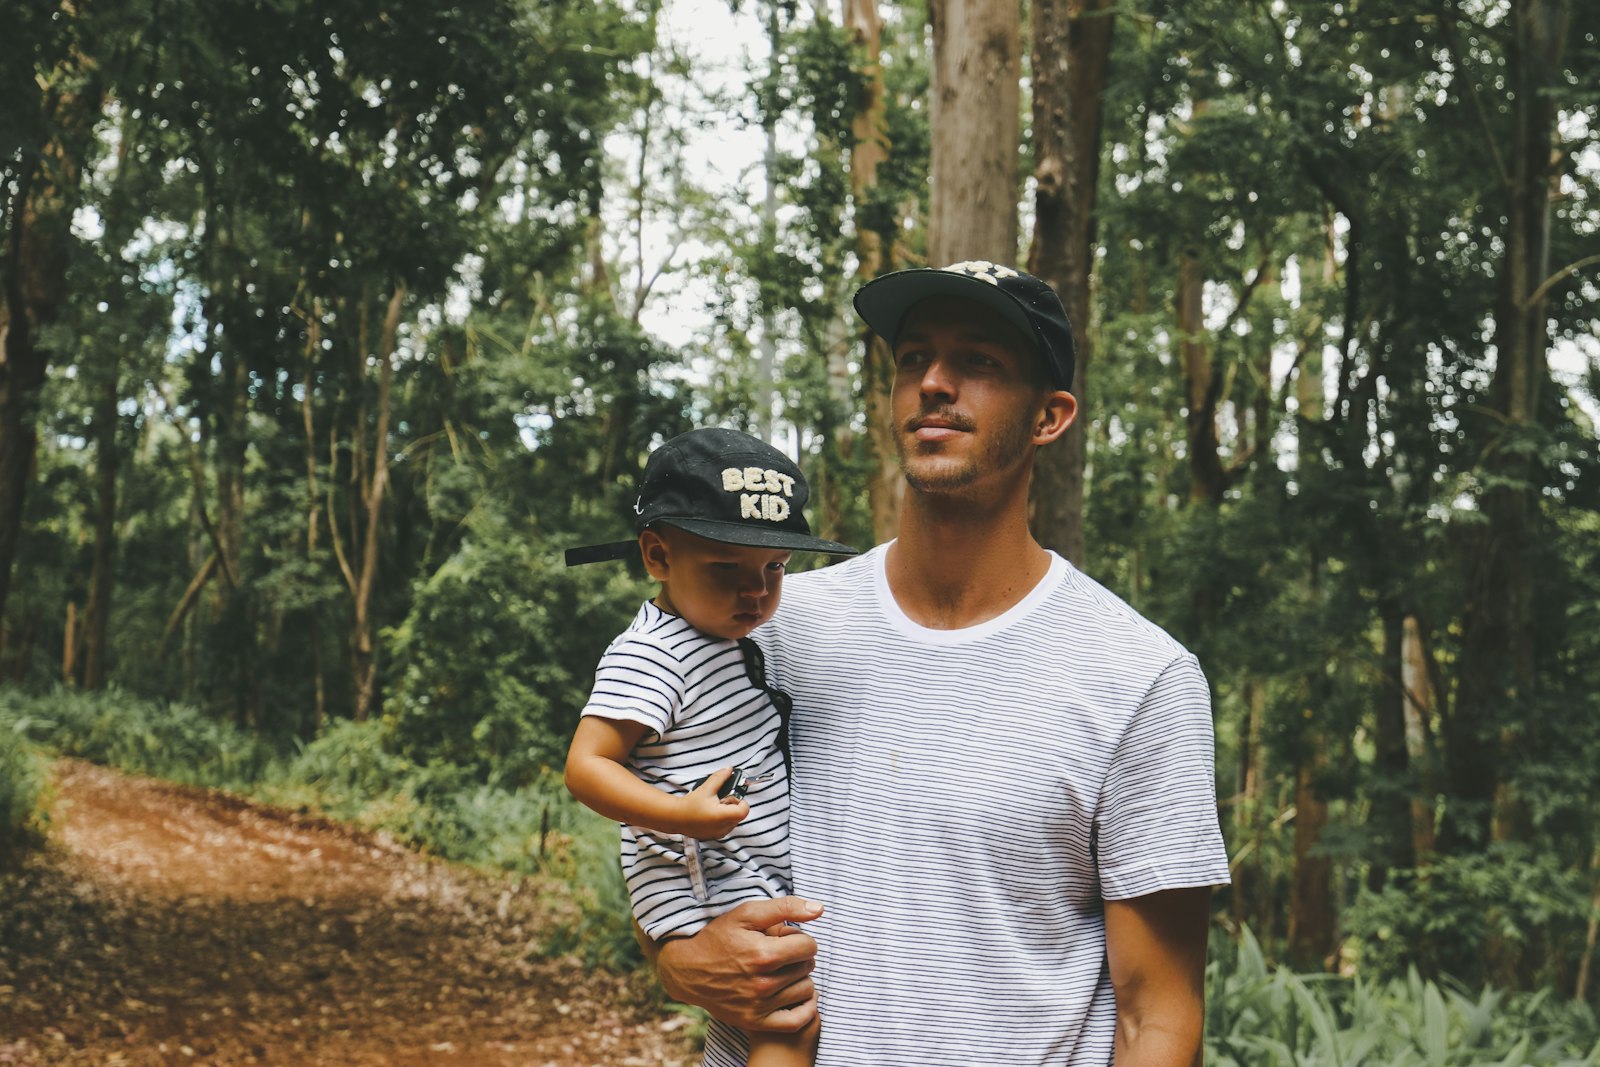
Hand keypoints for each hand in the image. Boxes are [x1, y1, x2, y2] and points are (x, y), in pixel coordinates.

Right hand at [656, 896, 823, 1031]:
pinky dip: (805, 1008)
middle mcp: (763, 983)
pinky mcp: (755, 1022)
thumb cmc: (718, 938)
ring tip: (782, 971)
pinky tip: (795, 994)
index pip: (809, 946)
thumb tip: (819, 909)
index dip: (799, 937)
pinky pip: (797, 1020)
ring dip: (799, 978)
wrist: (688, 970)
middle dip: (799, 956)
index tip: (785, 937)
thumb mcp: (746, 913)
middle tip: (780, 953)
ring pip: (806, 991)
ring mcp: (759, 1006)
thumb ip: (785, 907)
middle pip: (808, 967)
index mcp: (763, 955)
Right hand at [678, 767, 749, 838]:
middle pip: (739, 816)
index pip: (744, 811)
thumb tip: (729, 769)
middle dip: (734, 806)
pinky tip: (712, 814)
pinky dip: (723, 820)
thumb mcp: (706, 788)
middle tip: (722, 799)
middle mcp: (722, 828)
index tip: (734, 796)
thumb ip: (720, 778)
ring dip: (729, 813)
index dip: (742, 802)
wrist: (676, 817)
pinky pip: (726, 827)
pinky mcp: (714, 837)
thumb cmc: (689, 804)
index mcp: (722, 816)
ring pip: (733, 822)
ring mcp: (718, 834)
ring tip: (716, 806)